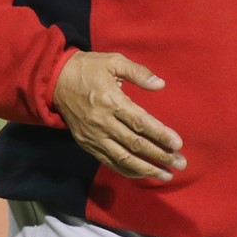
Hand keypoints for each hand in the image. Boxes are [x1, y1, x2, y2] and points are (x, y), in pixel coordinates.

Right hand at [52, 51, 185, 181]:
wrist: (56, 80)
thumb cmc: (89, 68)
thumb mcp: (114, 61)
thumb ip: (138, 72)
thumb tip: (160, 84)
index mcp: (111, 101)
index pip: (140, 123)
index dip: (160, 135)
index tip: (178, 144)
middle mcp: (103, 122)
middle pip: (135, 144)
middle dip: (159, 155)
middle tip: (181, 163)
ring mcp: (94, 136)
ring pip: (123, 158)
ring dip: (146, 169)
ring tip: (167, 175)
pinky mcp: (88, 144)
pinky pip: (110, 162)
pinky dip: (127, 170)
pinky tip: (143, 174)